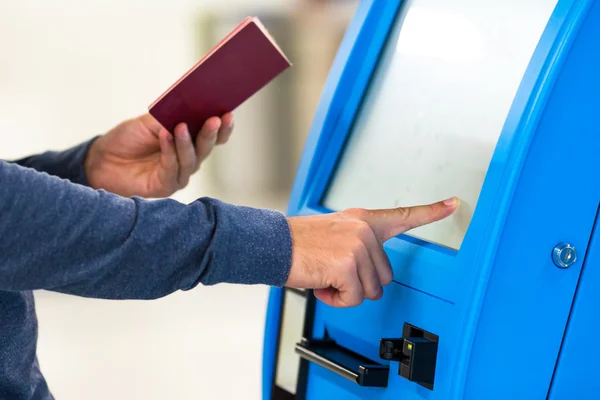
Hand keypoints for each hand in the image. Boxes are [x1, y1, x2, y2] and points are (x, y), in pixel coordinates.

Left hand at [85, 113, 233, 197]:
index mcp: (191, 143)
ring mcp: (179, 175)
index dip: (223, 127)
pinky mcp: (165, 186)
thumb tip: (189, 104)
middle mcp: (189, 160)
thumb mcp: (150, 122)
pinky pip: (171, 168)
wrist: (102, 159)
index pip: (214, 137)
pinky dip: (169, 151)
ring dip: (187, 142)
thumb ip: (170, 116)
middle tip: (215, 119)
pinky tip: (165, 136)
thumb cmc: (129, 139)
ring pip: (191, 159)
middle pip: (206, 148)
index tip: (228, 113)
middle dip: (211, 133)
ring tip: (181, 126)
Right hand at [285, 198, 458, 307]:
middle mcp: (364, 230)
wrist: (273, 244)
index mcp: (363, 220)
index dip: (432, 211)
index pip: (404, 215)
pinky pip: (354, 299)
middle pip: (384, 276)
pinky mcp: (348, 264)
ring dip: (346, 292)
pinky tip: (322, 284)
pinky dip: (336, 299)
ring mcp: (358, 246)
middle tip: (334, 272)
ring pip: (370, 290)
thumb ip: (358, 245)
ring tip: (325, 275)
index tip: (454, 203)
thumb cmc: (300, 243)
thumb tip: (371, 274)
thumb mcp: (334, 233)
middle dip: (360, 283)